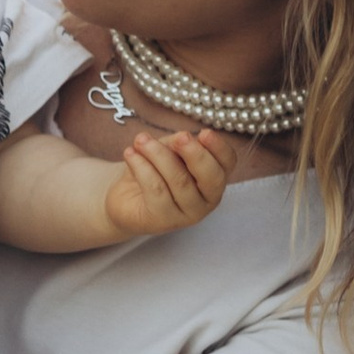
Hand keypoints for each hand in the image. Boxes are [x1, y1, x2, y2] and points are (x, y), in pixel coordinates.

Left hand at [102, 126, 236, 238]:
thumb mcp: (168, 150)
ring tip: (141, 140)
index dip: (219, 147)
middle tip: (179, 138)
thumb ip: (179, 144)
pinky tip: (130, 154)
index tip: (204, 133)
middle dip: (196, 154)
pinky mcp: (164, 221)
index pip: (228, 162)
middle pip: (211, 177)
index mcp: (214, 177)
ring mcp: (188, 214)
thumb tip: (183, 138)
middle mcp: (207, 199)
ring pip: (180, 181)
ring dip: (158, 155)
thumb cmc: (154, 171)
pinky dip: (142, 167)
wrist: (125, 198)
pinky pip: (156, 189)